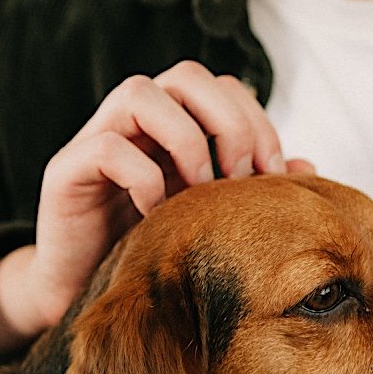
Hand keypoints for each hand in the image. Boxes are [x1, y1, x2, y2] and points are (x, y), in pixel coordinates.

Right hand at [0, 61, 312, 356]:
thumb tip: (306, 166)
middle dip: (227, 122)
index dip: (255, 119)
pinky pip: (106, 148)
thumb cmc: (154, 251)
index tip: (271, 175)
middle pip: (187, 76)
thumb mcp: (213, 218)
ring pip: (138, 92)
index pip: (223, 87)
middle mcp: (137, 122)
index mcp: (175, 125)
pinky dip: (141, 176)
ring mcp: (98, 140)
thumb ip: (255, 190)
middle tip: (239, 177)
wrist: (90, 298)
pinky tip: (155, 213)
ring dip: (184, 140)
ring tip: (200, 189)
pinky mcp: (66, 171)